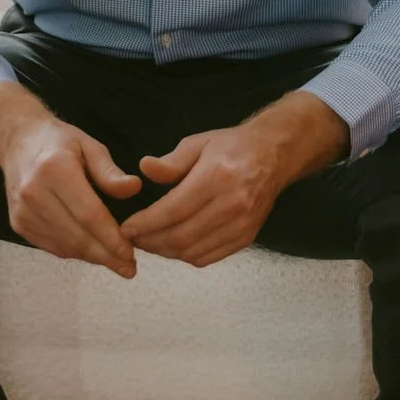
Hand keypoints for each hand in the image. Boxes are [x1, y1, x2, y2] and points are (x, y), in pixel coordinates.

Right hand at [3, 118, 143, 278]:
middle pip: (76, 236)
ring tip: (115, 262)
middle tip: (129, 267)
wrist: (17, 141)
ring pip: (65, 246)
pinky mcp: (17, 224)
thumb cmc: (59, 141)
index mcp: (55, 169)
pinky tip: (91, 252)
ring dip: (92, 257)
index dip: (111, 237)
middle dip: (106, 255)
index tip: (130, 253)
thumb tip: (134, 188)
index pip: (88, 214)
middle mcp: (35, 193)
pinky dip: (74, 252)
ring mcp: (23, 212)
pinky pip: (52, 247)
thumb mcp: (89, 146)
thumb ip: (109, 171)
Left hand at [119, 125, 284, 268]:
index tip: (126, 228)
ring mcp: (241, 225)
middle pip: (182, 236)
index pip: (174, 210)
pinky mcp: (247, 237)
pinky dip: (187, 256)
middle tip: (133, 238)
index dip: (147, 223)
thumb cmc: (231, 146)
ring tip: (149, 242)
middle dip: (151, 241)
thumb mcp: (198, 143)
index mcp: (216, 177)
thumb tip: (144, 168)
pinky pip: (209, 257)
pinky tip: (173, 246)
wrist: (273, 155)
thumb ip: (171, 162)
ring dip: (166, 252)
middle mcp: (231, 205)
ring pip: (194, 252)